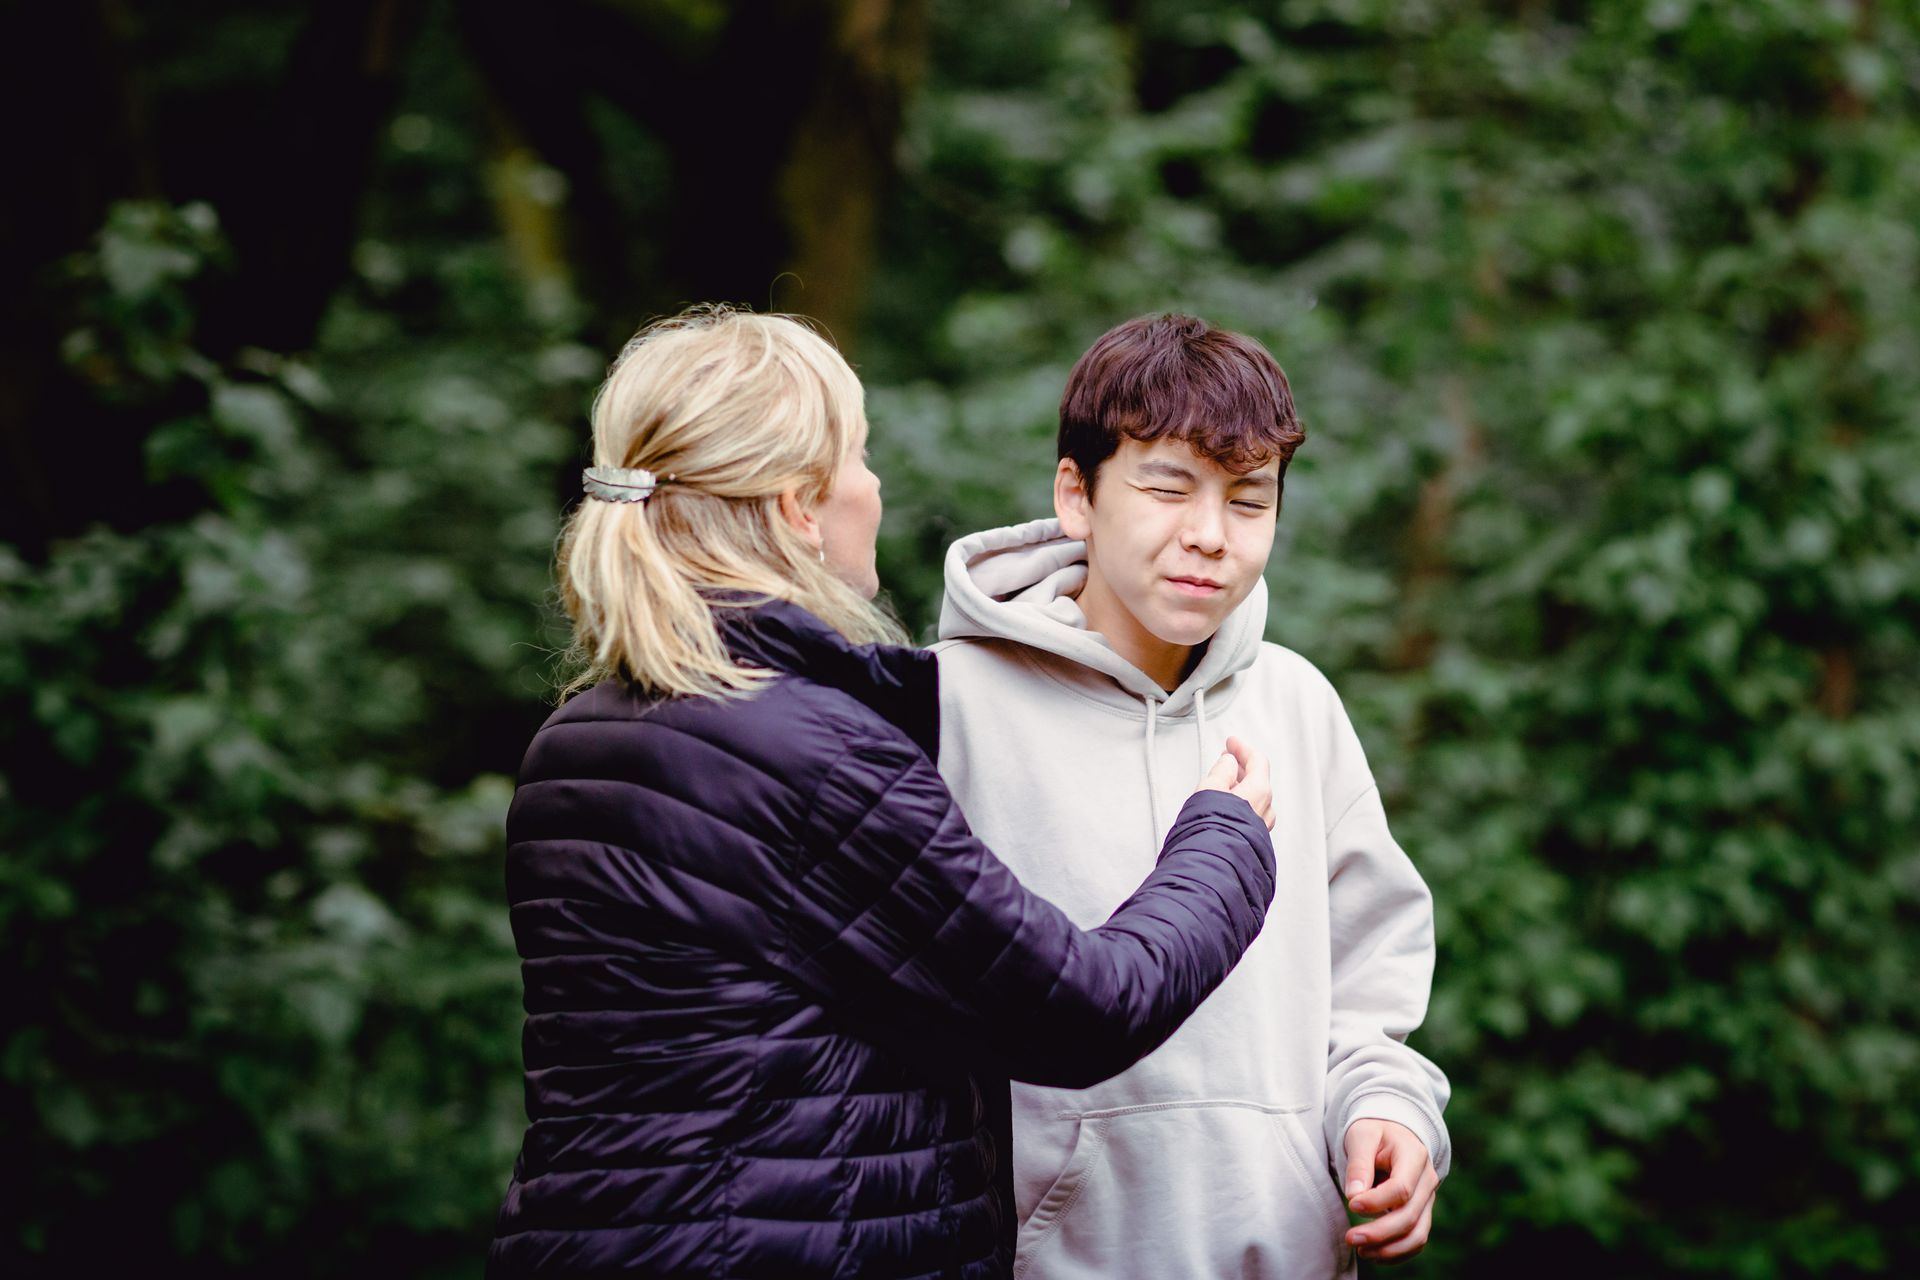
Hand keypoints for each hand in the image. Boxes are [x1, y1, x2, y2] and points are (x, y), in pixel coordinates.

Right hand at [1198, 735, 1273, 829]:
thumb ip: (1222, 770)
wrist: (1212, 863)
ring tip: (1221, 785)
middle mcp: (1266, 808)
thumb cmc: (1212, 828)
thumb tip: (1229, 762)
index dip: (1242, 748)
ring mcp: (1261, 825)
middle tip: (1225, 760)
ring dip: (1239, 787)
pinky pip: (1248, 814)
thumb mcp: (1211, 787)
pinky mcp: (1252, 838)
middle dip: (1240, 767)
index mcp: (1260, 790)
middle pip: (1257, 779)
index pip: (1257, 760)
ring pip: (1253, 798)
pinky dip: (1238, 804)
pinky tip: (1224, 807)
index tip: (1231, 742)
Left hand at [1342, 1118, 1437, 1262]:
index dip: (1376, 1202)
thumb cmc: (1374, 1131)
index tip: (1352, 1205)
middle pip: (1410, 1216)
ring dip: (1390, 1249)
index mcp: (1414, 1156)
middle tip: (1351, 1238)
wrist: (1392, 1131)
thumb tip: (1354, 1196)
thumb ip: (1359, 1164)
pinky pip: (1415, 1239)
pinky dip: (1397, 1252)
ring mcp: (1427, 1199)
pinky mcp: (1421, 1212)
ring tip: (1362, 1252)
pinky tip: (1374, 1254)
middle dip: (1380, 1232)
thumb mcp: (1362, 1135)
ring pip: (1417, 1234)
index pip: (1401, 1188)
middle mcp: (1427, 1180)